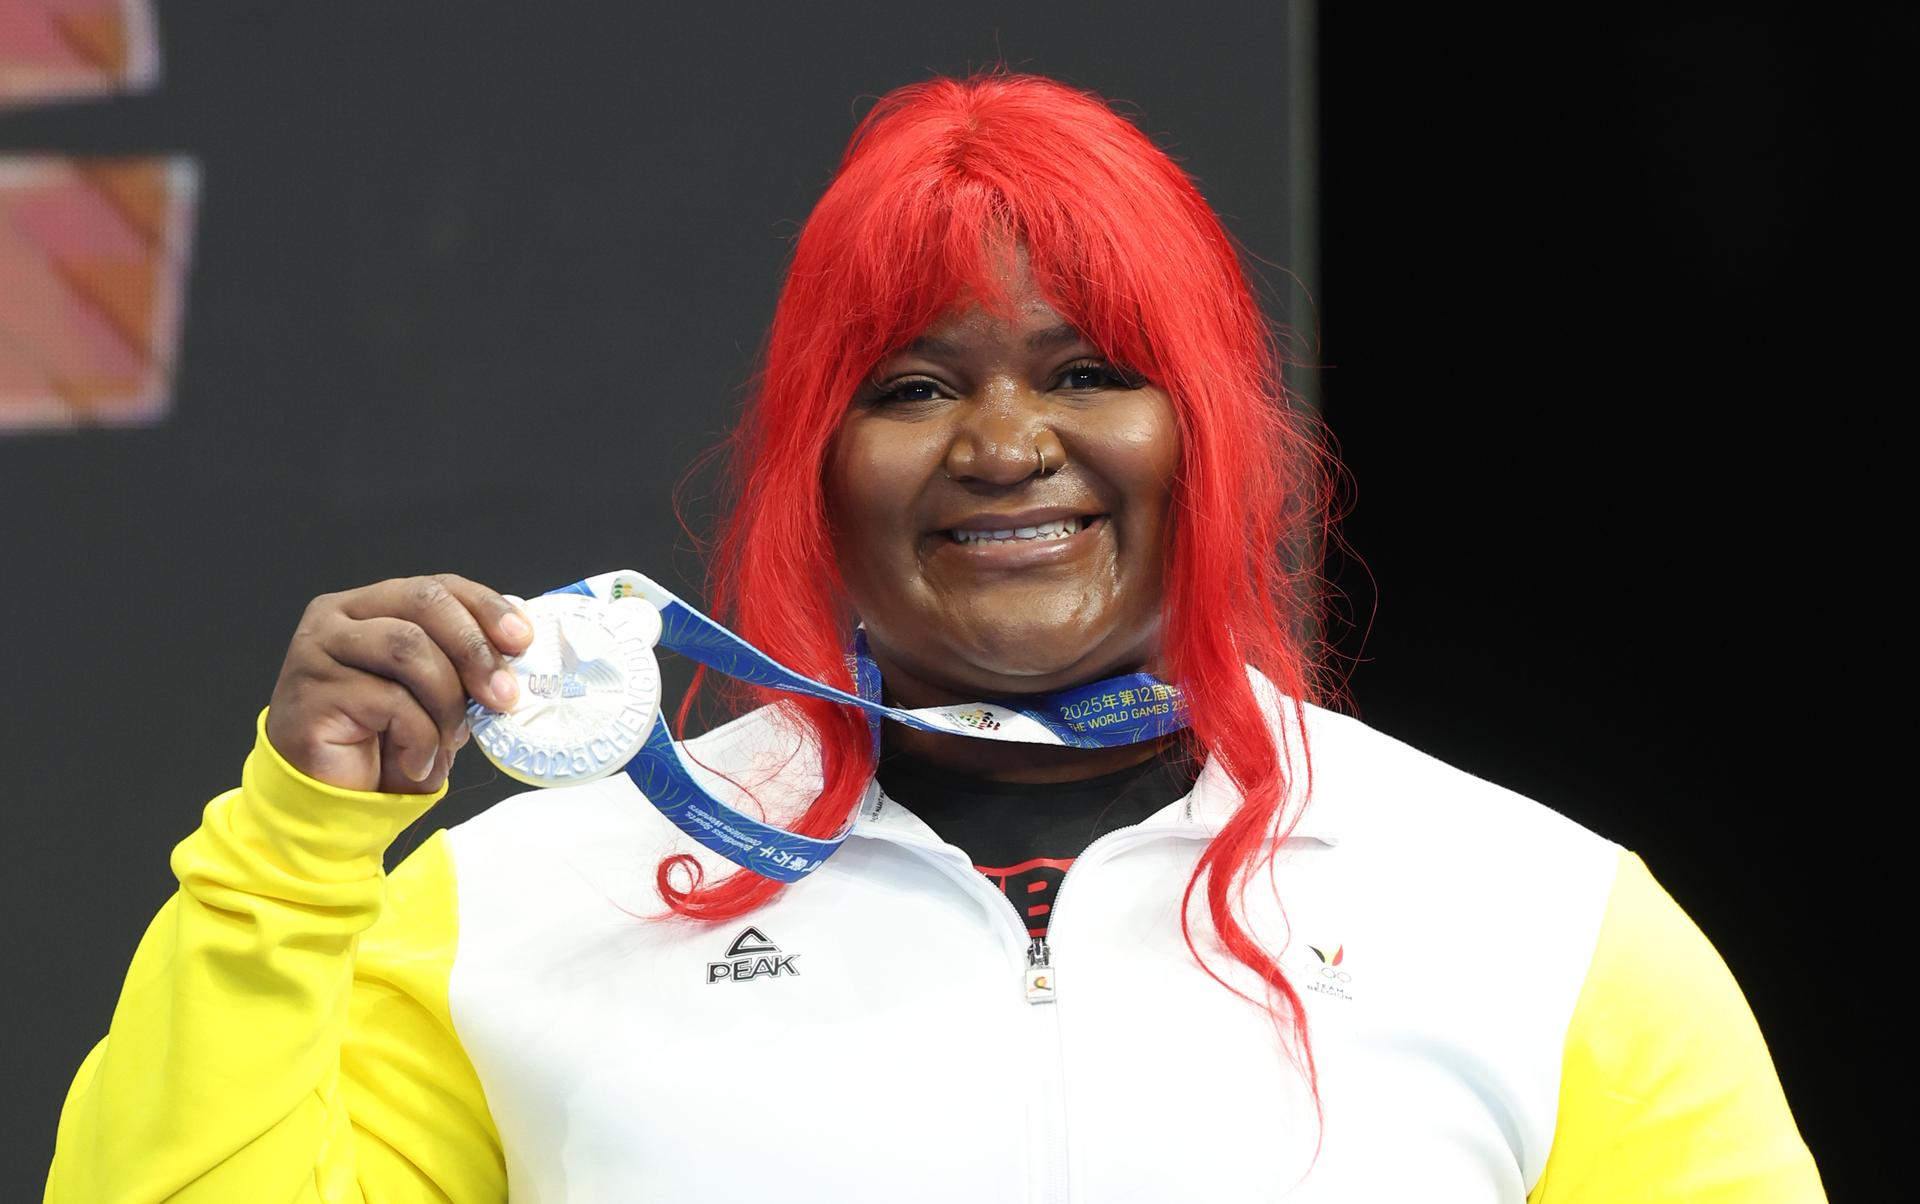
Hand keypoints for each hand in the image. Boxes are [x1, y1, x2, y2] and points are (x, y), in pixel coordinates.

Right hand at [265, 574, 533, 792]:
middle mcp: (337, 617)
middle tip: (504, 695)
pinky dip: (420, 737)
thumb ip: (463, 661)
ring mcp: (318, 651)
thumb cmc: (387, 740)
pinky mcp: (312, 693)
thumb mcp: (437, 693)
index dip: (484, 607)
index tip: (523, 640)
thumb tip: (517, 647)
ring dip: (446, 700)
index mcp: (371, 605)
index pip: (436, 587)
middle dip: (474, 649)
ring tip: (452, 738)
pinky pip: (390, 701)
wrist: (337, 799)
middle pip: (422, 604)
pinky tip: (418, 761)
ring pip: (408, 648)